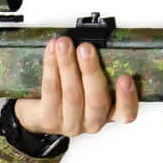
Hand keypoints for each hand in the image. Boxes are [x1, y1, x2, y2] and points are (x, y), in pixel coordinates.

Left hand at [15, 37, 138, 136]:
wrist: (35, 110)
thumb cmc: (67, 92)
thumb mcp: (88, 82)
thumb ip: (96, 68)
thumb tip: (96, 40)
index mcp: (108, 112)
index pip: (126, 113)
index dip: (127, 98)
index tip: (126, 78)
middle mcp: (91, 121)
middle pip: (96, 100)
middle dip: (91, 70)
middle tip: (86, 48)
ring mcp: (69, 122)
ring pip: (71, 94)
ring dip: (68, 64)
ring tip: (64, 45)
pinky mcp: (48, 119)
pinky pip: (51, 90)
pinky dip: (51, 66)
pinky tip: (51, 52)